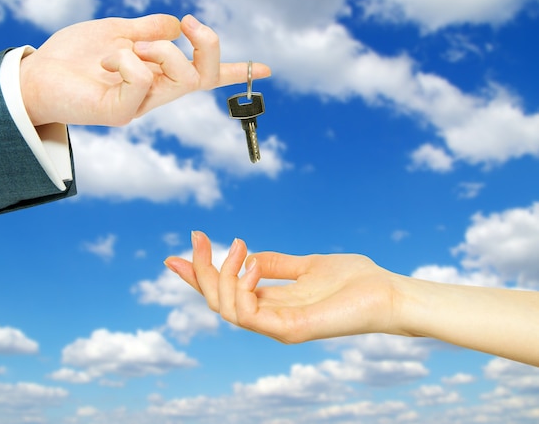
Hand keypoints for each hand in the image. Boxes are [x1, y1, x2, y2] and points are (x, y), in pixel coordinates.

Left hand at [20, 14, 270, 126]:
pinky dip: (124, 57)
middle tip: (188, 22)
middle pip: (204, 74)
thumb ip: (148, 30)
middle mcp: (157, 93)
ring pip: (180, 73)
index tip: (267, 68)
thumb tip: (176, 25)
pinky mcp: (123, 112)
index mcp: (159, 74)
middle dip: (207, 42)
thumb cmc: (74, 56)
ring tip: (122, 49)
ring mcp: (141, 105)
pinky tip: (103, 62)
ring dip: (155, 48)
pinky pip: (141, 76)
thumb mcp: (118, 32)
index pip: (205, 74)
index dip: (236, 70)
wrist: (36, 74)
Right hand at [164, 231, 401, 342]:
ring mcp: (278, 326)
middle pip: (217, 301)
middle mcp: (270, 318)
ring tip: (238, 246)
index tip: (177, 253)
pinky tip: (252, 263)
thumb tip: (248, 253)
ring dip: (221, 274)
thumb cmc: (355, 280)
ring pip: (225, 309)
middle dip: (200, 269)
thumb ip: (277, 263)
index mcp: (273, 303)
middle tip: (198, 237)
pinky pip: (248, 314)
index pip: (225, 293)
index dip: (198, 276)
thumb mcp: (307, 265)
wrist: (389, 293)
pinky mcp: (290, 329)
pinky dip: (241, 286)